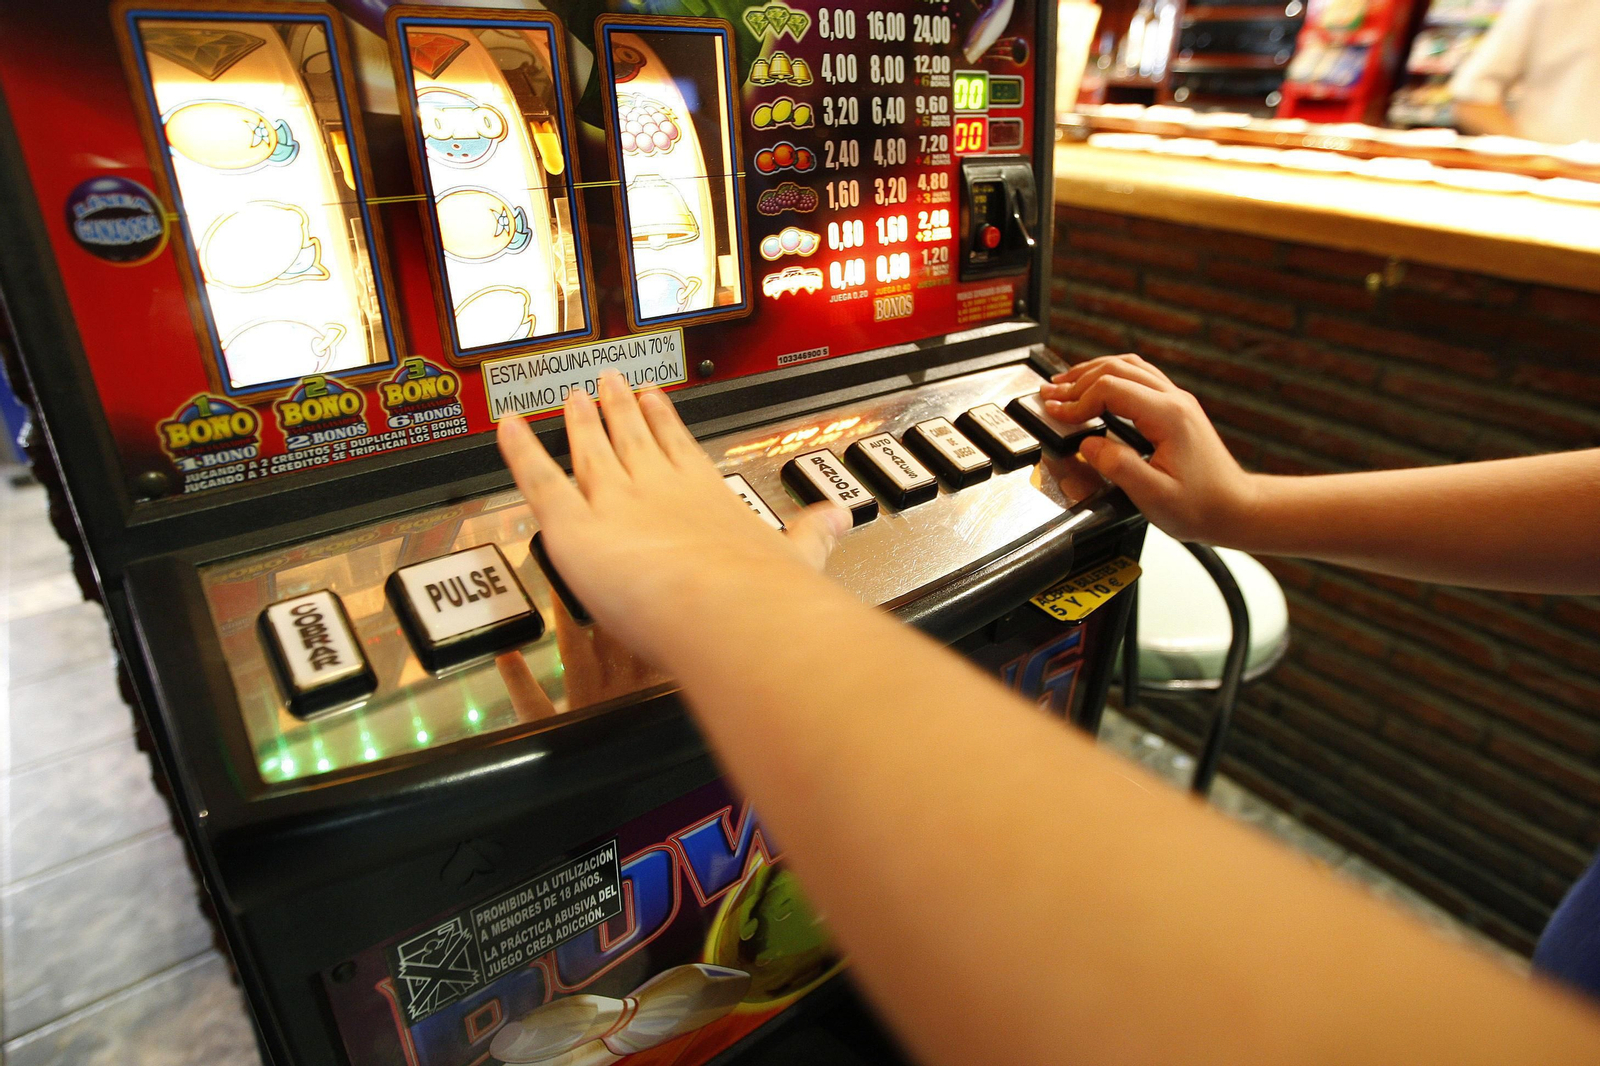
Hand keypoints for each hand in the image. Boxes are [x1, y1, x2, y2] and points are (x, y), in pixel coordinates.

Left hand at [497, 373, 850, 671]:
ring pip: (588, 451)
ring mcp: (613, 501)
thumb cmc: (764, 595)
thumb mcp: (798, 556)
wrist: (733, 613)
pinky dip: (518, 452)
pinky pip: (537, 481)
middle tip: (608, 381)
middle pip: (631, 438)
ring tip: (570, 397)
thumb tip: (838, 518)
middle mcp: (657, 488)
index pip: (679, 448)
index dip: (664, 423)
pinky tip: (504, 428)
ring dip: (577, 422)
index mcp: (706, 494)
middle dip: (618, 409)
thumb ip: (810, 535)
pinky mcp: (573, 526)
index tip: (656, 398)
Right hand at [1040, 354, 1258, 543]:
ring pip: (1130, 367)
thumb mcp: (1155, 495)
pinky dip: (1112, 378)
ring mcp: (1177, 402)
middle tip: (1050, 394)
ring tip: (1066, 385)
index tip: (1055, 413)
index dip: (1077, 400)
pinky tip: (1097, 388)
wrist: (1235, 508)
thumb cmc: (1202, 506)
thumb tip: (1089, 445)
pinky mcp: (1177, 410)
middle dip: (1078, 380)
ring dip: (1094, 372)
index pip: (1110, 389)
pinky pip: (1140, 378)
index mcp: (1168, 416)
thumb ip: (1118, 467)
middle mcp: (1174, 401)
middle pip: (1117, 369)